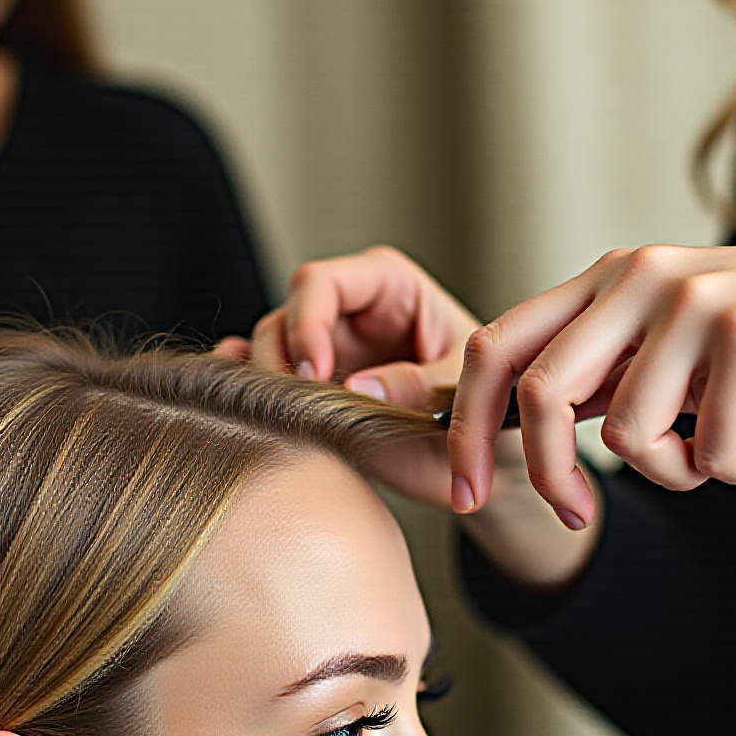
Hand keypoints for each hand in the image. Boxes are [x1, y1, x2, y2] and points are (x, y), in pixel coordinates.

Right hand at [220, 246, 501, 509]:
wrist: (484, 453)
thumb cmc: (483, 406)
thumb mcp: (462, 391)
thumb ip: (416, 384)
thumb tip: (356, 388)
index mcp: (388, 286)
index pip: (320, 282)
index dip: (306, 324)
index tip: (315, 375)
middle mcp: (348, 311)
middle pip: (283, 316)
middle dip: (281, 361)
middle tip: (299, 406)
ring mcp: (325, 349)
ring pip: (268, 351)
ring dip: (271, 386)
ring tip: (291, 419)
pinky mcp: (312, 387)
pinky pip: (266, 378)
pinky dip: (253, 389)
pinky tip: (251, 406)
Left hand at [450, 242, 735, 520]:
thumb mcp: (667, 357)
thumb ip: (601, 378)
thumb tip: (511, 433)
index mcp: (605, 280)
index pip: (495, 348)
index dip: (466, 429)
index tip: (466, 496)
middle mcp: (636, 276)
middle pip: (538, 393)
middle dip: (545, 474)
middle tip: (575, 517)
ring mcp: (690, 298)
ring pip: (628, 435)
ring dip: (673, 475)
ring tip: (719, 456)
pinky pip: (704, 447)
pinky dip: (732, 470)